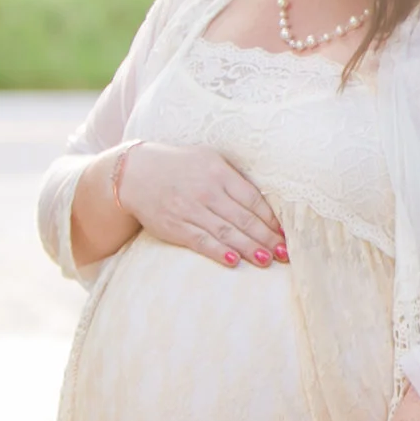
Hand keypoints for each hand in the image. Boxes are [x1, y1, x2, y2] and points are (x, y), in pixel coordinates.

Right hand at [118, 142, 286, 268]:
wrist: (133, 172)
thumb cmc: (179, 166)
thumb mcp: (209, 160)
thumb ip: (233, 178)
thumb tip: (264, 202)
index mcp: (218, 172)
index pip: (252, 199)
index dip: (271, 219)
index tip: (285, 233)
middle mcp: (206, 191)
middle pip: (243, 218)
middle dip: (267, 237)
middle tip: (285, 253)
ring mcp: (190, 210)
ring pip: (226, 232)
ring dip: (249, 248)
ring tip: (268, 260)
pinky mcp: (174, 226)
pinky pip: (200, 241)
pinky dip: (218, 252)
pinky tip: (234, 261)